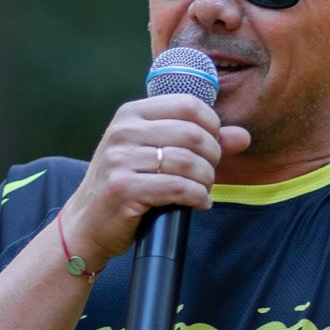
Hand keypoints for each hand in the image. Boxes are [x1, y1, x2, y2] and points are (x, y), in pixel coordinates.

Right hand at [61, 97, 249, 269]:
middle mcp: (123, 132)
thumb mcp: (156, 156)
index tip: (213, 148)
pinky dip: (197, 197)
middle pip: (192, 134)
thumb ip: (199, 143)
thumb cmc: (125, 186)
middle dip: (212, 157)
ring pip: (188, 163)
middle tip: (209, 174)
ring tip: (203, 190)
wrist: (86, 224)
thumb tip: (242, 137)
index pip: (188, 105)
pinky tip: (200, 203)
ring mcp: (120, 160)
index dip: (212, 126)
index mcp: (131, 114)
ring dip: (206, 180)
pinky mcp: (123, 189)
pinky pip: (177, 188)